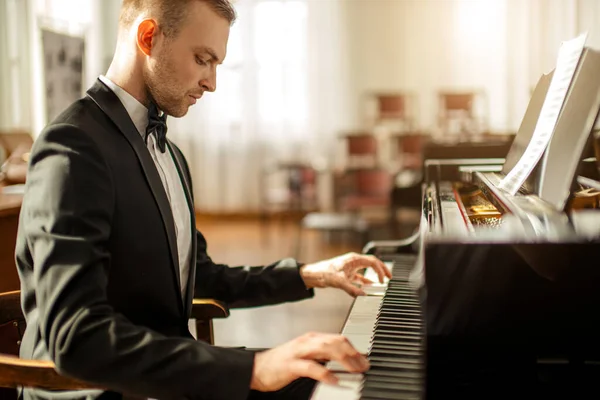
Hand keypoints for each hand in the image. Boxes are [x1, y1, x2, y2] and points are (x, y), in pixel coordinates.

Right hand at [250, 332, 368, 391]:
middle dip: (352, 353)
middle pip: (335, 341)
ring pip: (326, 348)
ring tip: (354, 370)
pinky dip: (325, 373)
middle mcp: (307, 342)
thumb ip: (322, 356)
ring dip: (343, 359)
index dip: (353, 348)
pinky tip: (334, 380)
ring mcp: (298, 352)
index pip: (337, 338)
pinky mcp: (291, 365)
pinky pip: (311, 367)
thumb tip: (343, 361)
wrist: (256, 368)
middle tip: (363, 365)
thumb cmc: (281, 364)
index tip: (364, 360)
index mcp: (311, 339)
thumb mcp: (305, 356)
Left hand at [299, 252, 390, 295]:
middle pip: (372, 263)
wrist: (314, 274)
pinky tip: (369, 288)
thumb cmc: (324, 272)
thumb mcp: (339, 281)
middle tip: (390, 277)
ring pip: (367, 270)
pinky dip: (366, 282)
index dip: (380, 270)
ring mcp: (351, 267)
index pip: (372, 262)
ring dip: (374, 276)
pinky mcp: (347, 274)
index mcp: (354, 259)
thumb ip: (352, 289)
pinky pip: (360, 277)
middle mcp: (353, 261)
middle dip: (382, 270)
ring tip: (382, 282)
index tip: (383, 280)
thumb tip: (363, 295)